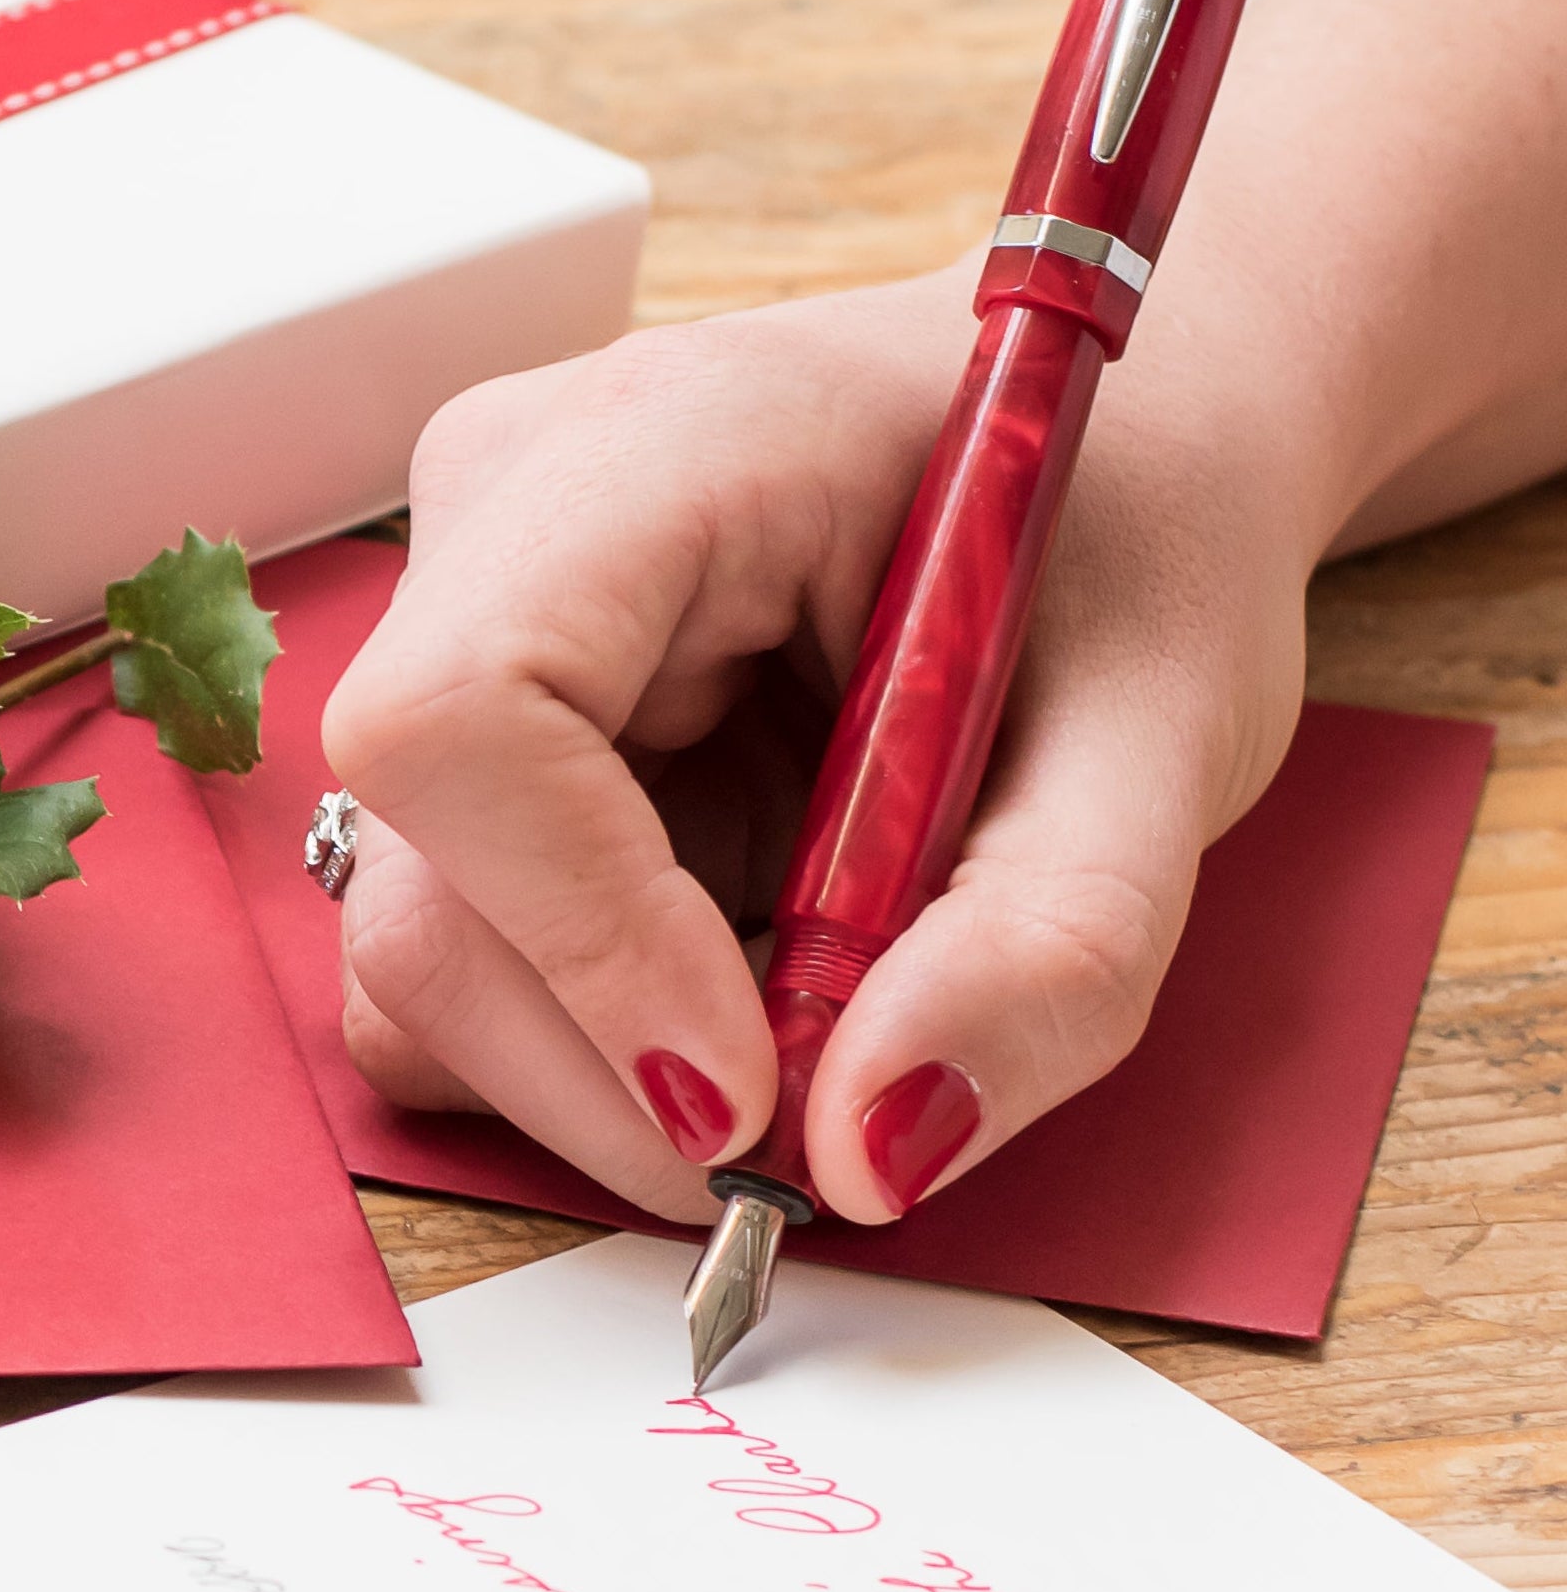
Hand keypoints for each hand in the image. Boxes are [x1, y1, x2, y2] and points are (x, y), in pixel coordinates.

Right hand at [321, 266, 1315, 1223]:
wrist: (1126, 436)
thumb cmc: (1142, 524)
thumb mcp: (1167, 733)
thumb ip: (1050, 949)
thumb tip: (865, 1155)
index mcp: (652, 446)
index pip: (466, 719)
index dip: (584, 940)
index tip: (751, 1086)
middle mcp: (503, 522)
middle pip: (424, 888)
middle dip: (613, 1073)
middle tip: (824, 1132)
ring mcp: (467, 627)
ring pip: (426, 948)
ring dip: (613, 1068)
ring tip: (819, 1029)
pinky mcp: (485, 729)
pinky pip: (469, 946)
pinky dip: (603, 1034)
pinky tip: (750, 983)